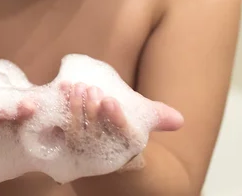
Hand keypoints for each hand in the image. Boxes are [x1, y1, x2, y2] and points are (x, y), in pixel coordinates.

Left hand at [60, 81, 183, 170]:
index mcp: (125, 150)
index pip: (123, 138)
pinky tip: (61, 89)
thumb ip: (159, 118)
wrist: (102, 142)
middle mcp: (105, 154)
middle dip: (93, 112)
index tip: (110, 100)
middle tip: (93, 90)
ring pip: (77, 133)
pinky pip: (61, 128)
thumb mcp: (142, 121)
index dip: (116, 120)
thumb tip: (180, 119)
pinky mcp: (67, 143)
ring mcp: (84, 150)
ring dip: (75, 110)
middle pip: (97, 136)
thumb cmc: (123, 127)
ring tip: (77, 87)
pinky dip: (61, 108)